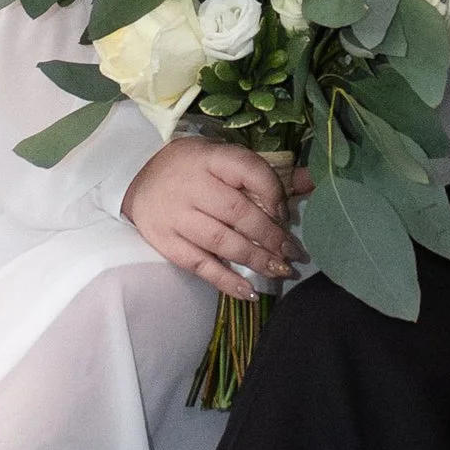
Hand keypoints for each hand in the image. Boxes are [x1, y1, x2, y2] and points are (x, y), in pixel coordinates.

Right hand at [123, 141, 301, 297]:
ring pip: (222, 241)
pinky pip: (200, 265)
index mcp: (210, 158)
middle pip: (238, 212)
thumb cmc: (193, 169)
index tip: (286, 214)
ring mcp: (176, 215)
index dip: (273, 193)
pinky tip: (249, 291)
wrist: (138, 177)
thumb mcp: (223, 159)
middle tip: (293, 253)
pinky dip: (226, 281)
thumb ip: (264, 174)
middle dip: (271, 236)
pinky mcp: (166, 241)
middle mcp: (191, 185)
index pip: (248, 170)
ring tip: (279, 271)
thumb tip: (312, 182)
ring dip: (255, 260)